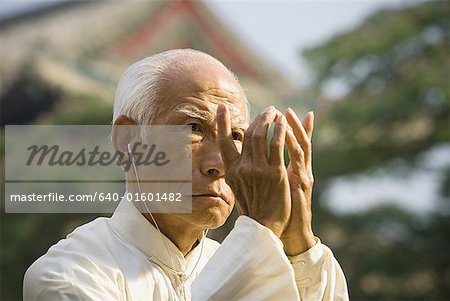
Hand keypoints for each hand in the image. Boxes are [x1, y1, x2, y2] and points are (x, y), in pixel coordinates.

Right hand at [217, 104, 290, 236]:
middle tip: (267, 110)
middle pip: (248, 134)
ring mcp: (259, 170)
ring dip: (269, 119)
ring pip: (262, 136)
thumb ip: (238, 169)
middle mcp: (243, 168)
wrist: (264, 226)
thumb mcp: (238, 187)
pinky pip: (277, 145)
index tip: (222, 107)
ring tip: (275, 112)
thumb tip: (238, 155)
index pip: (224, 142)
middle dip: (258, 118)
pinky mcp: (275, 173)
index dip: (222, 122)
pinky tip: (283, 123)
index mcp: (231, 171)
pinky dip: (280, 131)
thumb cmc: (253, 207)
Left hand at [281, 108, 315, 254]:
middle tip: (283, 110)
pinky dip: (292, 142)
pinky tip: (285, 130)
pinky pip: (298, 157)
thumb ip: (274, 172)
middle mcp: (302, 170)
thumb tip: (262, 161)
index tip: (289, 111)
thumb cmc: (281, 210)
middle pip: (299, 140)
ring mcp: (303, 175)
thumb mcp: (276, 187)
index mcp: (295, 170)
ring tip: (286, 114)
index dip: (296, 127)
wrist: (291, 230)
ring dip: (292, 128)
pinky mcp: (302, 181)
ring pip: (300, 145)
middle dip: (290, 123)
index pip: (295, 143)